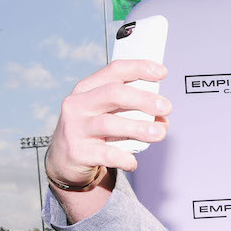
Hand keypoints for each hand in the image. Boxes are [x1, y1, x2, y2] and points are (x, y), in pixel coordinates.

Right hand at [46, 59, 171, 187]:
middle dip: (143, 99)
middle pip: (113, 93)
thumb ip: (134, 113)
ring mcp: (75, 128)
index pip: (114, 71)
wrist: (64, 159)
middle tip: (166, 107)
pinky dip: (124, 158)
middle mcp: (78, 104)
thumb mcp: (108, 115)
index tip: (161, 72)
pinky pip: (106, 154)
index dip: (139, 68)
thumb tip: (163, 120)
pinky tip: (133, 162)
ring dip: (139, 128)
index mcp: (87, 89)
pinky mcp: (78, 151)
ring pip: (109, 123)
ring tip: (159, 133)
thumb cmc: (91, 132)